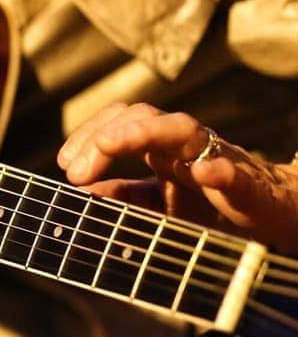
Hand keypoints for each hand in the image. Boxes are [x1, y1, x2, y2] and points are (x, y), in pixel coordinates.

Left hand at [57, 102, 297, 252]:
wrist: (273, 219)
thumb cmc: (212, 207)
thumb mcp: (158, 205)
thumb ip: (125, 196)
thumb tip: (83, 193)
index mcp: (162, 148)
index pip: (120, 124)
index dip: (88, 137)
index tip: (63, 165)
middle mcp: (185, 145)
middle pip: (142, 117)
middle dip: (103, 137)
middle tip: (73, 173)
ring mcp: (216, 158)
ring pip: (182, 129)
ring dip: (142, 133)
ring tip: (108, 145)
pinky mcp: (248, 185)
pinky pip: (234, 171)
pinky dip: (219, 170)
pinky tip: (201, 173)